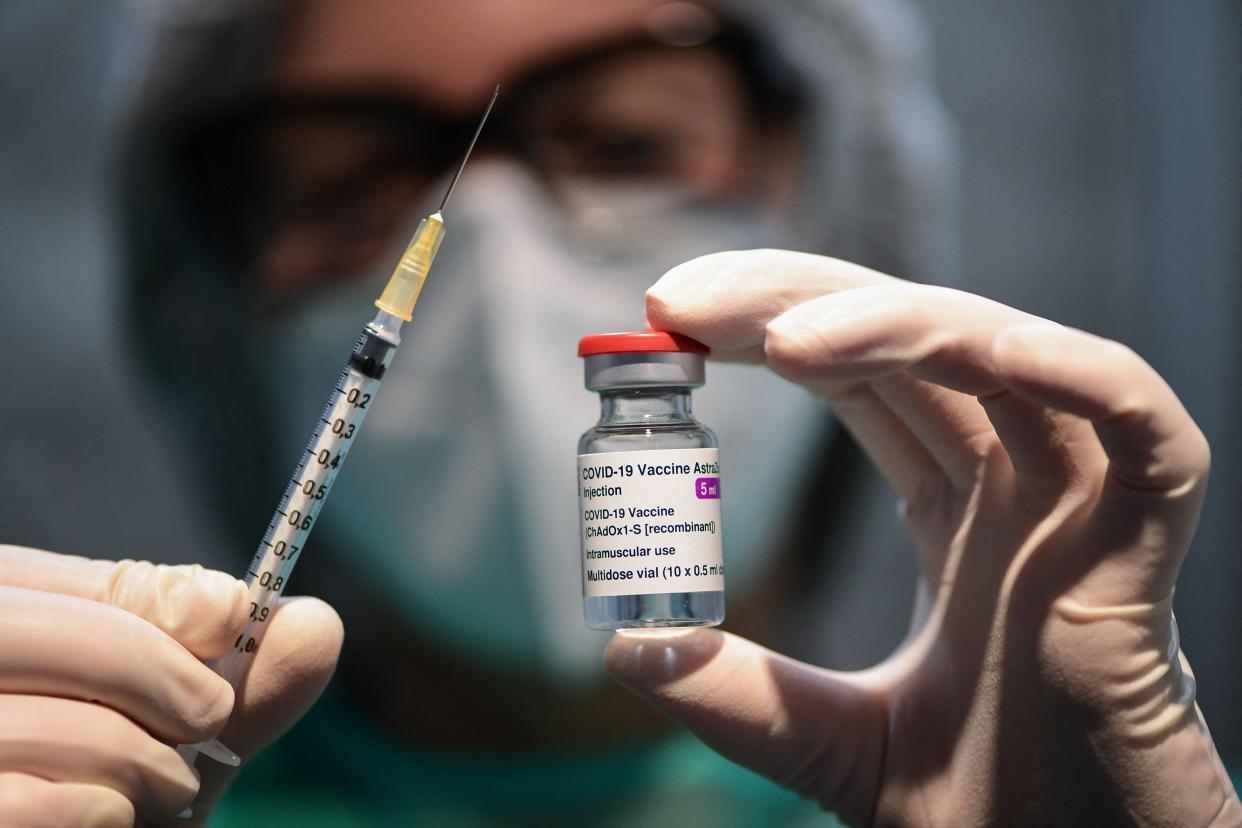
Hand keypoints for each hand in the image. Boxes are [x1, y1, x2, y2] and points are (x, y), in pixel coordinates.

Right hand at [0, 546, 341, 826]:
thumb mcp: (179, 726)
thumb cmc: (117, 785)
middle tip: (208, 717)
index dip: (155, 599)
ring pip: (64, 729)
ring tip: (161, 787)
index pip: (67, 580)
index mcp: (4, 616)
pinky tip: (107, 818)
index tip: (231, 615)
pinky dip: (104, 814)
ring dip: (148, 766)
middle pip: (59, 637)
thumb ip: (238, 677)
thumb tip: (316, 623)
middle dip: (162, 677)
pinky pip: (37, 805)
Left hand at [605, 250, 1240, 826]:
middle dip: (801, 303)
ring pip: (1004, 363)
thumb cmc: (980, 809)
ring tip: (787, 339)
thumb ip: (738, 694)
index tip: (670, 319)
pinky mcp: (1146, 550)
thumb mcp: (827, 742)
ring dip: (901, 325)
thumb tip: (626, 648)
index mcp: (951, 512)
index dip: (774, 330)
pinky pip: (1142, 431)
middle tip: (682, 304)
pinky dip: (1082, 376)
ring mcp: (1080, 509)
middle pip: (914, 343)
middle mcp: (1013, 488)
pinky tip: (998, 350)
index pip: (862, 377)